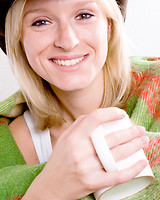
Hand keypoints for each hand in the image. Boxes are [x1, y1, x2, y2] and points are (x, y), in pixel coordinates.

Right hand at [23, 107, 147, 199]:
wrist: (49, 188)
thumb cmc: (58, 161)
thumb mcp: (63, 139)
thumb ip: (78, 125)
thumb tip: (97, 116)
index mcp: (73, 138)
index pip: (95, 118)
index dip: (110, 113)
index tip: (122, 114)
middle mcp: (80, 151)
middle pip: (111, 137)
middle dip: (130, 132)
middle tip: (140, 129)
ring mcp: (87, 168)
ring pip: (117, 154)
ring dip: (135, 146)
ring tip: (144, 140)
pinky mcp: (92, 182)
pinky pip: (117, 175)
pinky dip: (132, 169)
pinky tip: (141, 163)